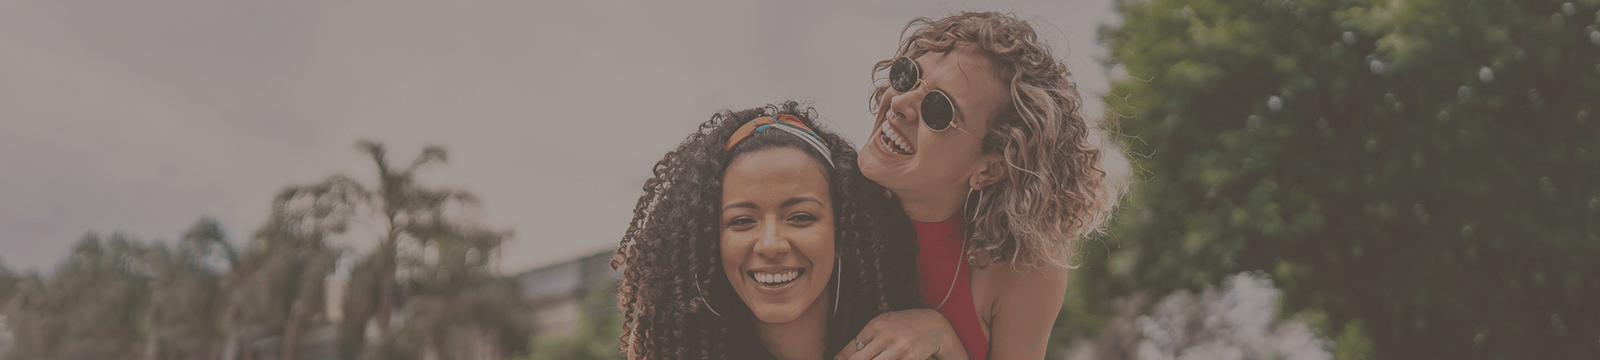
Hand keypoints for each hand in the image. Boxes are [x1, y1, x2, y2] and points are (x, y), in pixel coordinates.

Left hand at [834, 309, 968, 359]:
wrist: (934, 326)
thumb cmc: (906, 322)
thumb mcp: (885, 321)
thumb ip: (867, 335)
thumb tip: (847, 353)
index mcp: (876, 325)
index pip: (852, 347)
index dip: (841, 358)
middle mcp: (886, 337)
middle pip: (859, 359)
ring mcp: (898, 350)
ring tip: (868, 359)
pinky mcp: (910, 359)